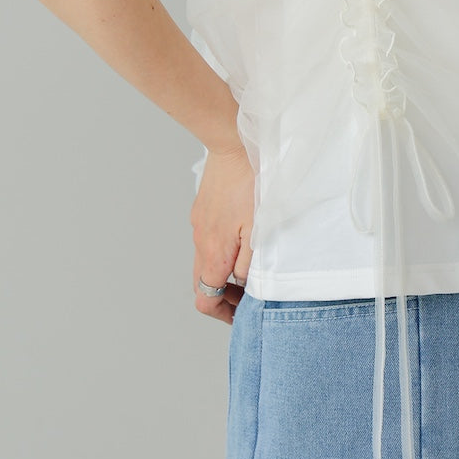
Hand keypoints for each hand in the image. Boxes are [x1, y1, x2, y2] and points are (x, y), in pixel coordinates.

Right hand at [190, 144, 254, 323]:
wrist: (233, 144)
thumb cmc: (250, 184)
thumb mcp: (259, 229)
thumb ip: (248, 263)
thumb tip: (239, 283)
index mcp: (213, 251)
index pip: (205, 298)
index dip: (222, 313)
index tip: (240, 314)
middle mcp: (200, 240)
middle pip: (202, 282)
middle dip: (224, 294)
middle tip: (247, 294)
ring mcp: (199, 224)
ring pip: (205, 260)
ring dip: (223, 271)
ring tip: (248, 266)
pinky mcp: (202, 208)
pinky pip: (207, 239)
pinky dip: (221, 250)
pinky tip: (241, 238)